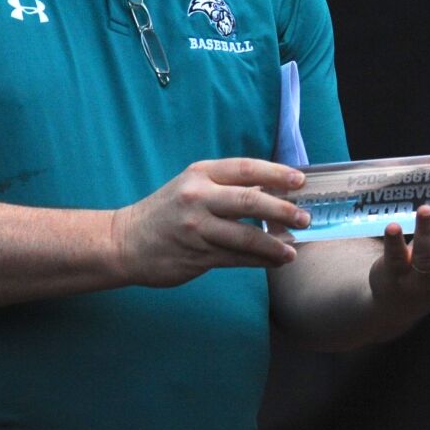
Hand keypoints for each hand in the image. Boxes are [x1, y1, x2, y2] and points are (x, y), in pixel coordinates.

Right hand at [112, 158, 310, 285]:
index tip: (300, 181)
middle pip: (249, 201)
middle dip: (282, 209)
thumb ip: (228, 186)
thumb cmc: (166, 212)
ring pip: (245, 236)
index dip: (276, 174)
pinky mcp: (196, 255)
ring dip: (275, 244)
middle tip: (305, 216)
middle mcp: (197, 197)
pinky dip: (260, 260)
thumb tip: (274, 190)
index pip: (245, 169)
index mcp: (199, 174)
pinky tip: (276, 260)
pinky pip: (236, 258)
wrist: (124, 242)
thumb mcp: (192, 187)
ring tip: (293, 249)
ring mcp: (196, 228)